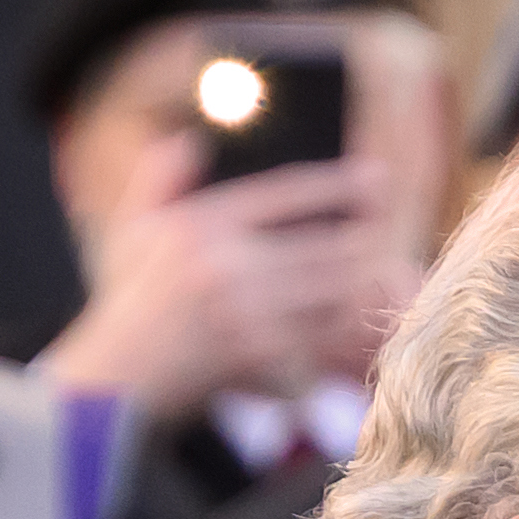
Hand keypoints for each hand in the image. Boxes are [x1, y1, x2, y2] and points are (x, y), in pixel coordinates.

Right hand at [40, 130, 417, 421]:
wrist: (122, 377)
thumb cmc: (131, 301)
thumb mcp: (133, 231)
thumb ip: (160, 181)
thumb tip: (191, 141)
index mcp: (201, 225)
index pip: (286, 195)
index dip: (338, 185)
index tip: (377, 178)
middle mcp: (226, 267)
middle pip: (321, 248)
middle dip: (365, 242)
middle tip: (397, 234)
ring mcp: (245, 316)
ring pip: (329, 297)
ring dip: (365, 290)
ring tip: (396, 279)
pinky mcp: (260, 360)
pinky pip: (319, 343)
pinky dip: (346, 336)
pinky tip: (369, 328)